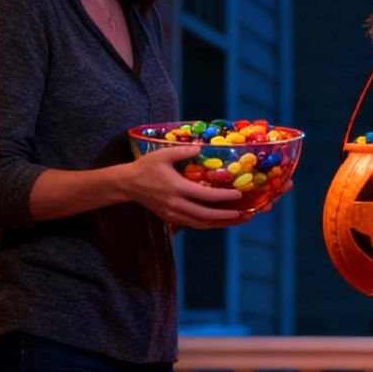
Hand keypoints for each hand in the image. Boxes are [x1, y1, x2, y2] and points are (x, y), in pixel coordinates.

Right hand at [125, 143, 248, 228]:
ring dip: (220, 223)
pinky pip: (193, 224)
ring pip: (201, 224)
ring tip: (237, 219)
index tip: (239, 194)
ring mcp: (173, 214)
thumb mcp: (163, 154)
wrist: (128, 184)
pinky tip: (220, 220)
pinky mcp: (170, 219)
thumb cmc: (146, 167)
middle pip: (206, 216)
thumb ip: (183, 151)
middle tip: (244, 213)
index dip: (224, 197)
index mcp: (176, 188)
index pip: (205, 196)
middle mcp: (176, 205)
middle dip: (226, 216)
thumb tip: (201, 147)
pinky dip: (208, 224)